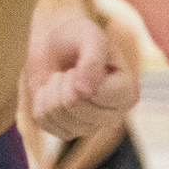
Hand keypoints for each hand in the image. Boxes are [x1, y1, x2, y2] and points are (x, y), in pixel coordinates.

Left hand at [23, 11, 139, 139]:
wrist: (55, 44)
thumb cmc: (77, 36)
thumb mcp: (89, 36)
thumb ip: (92, 59)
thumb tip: (85, 92)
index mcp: (128, 92)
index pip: (100, 96)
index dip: (81, 77)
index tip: (80, 65)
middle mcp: (113, 114)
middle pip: (78, 110)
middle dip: (64, 84)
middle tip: (69, 70)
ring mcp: (90, 126)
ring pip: (60, 118)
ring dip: (51, 92)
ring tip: (61, 77)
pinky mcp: (66, 131)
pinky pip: (44, 123)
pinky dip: (40, 102)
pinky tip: (51, 90)